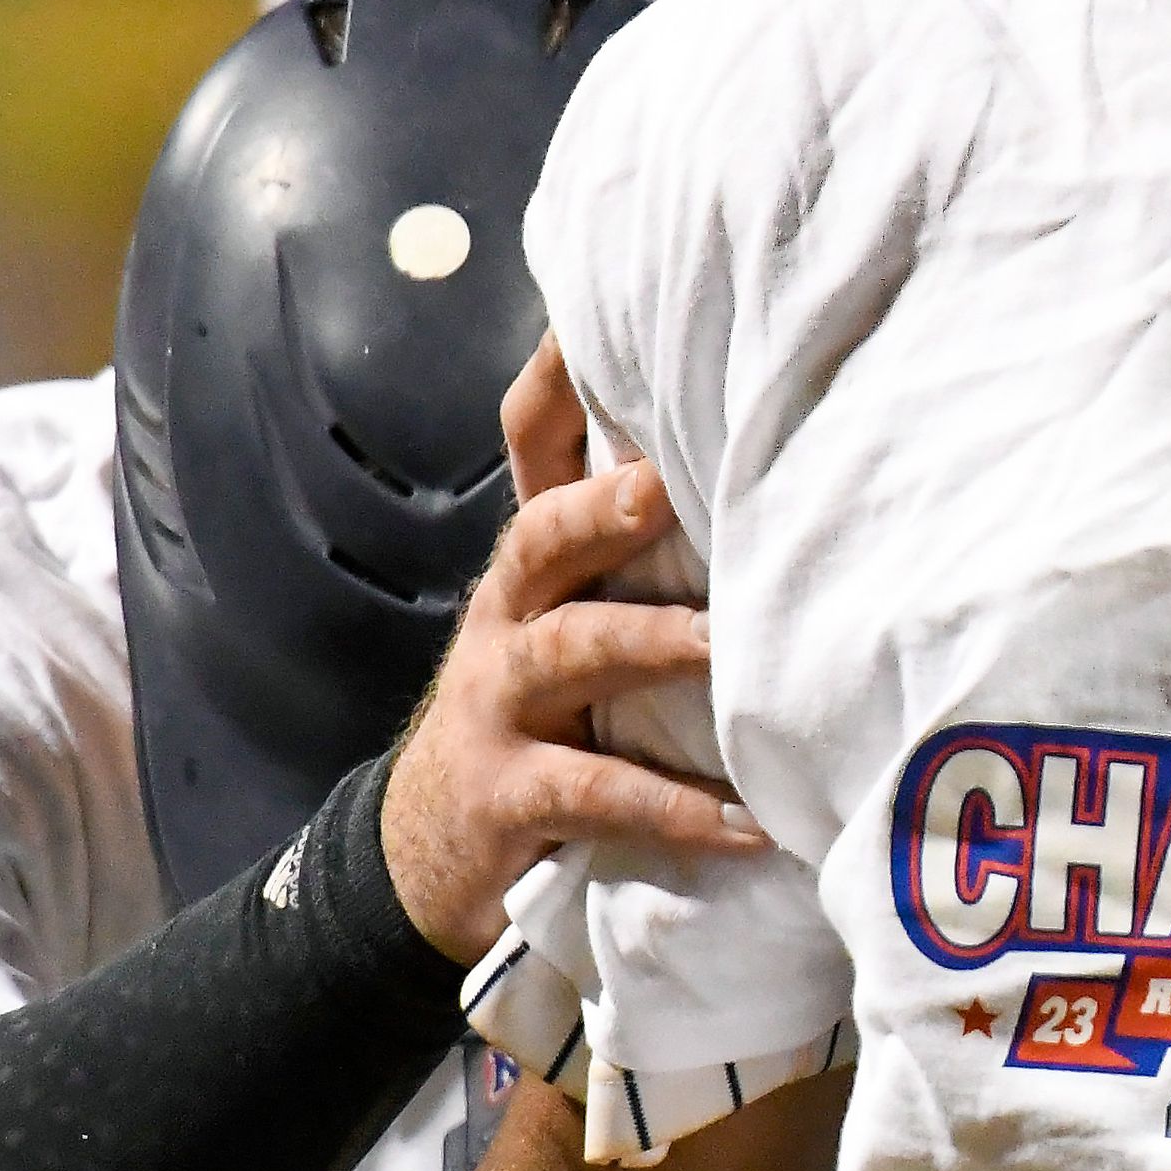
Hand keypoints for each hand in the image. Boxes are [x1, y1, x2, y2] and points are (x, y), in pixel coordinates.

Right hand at [380, 341, 764, 960]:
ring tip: (728, 646)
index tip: (589, 318)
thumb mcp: (569, 617)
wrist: (425, 851)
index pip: (532, 451)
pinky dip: (673, 808)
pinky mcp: (508, 796)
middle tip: (666, 486)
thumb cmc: (538, 713)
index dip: (557, 382)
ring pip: (569, 654)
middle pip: (544, 539)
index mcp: (534, 565)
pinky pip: (593, 795)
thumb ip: (630, 549)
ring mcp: (500, 704)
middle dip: (603, 507)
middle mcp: (509, 617)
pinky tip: (744, 824)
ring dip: (652, 645)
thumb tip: (740, 459)